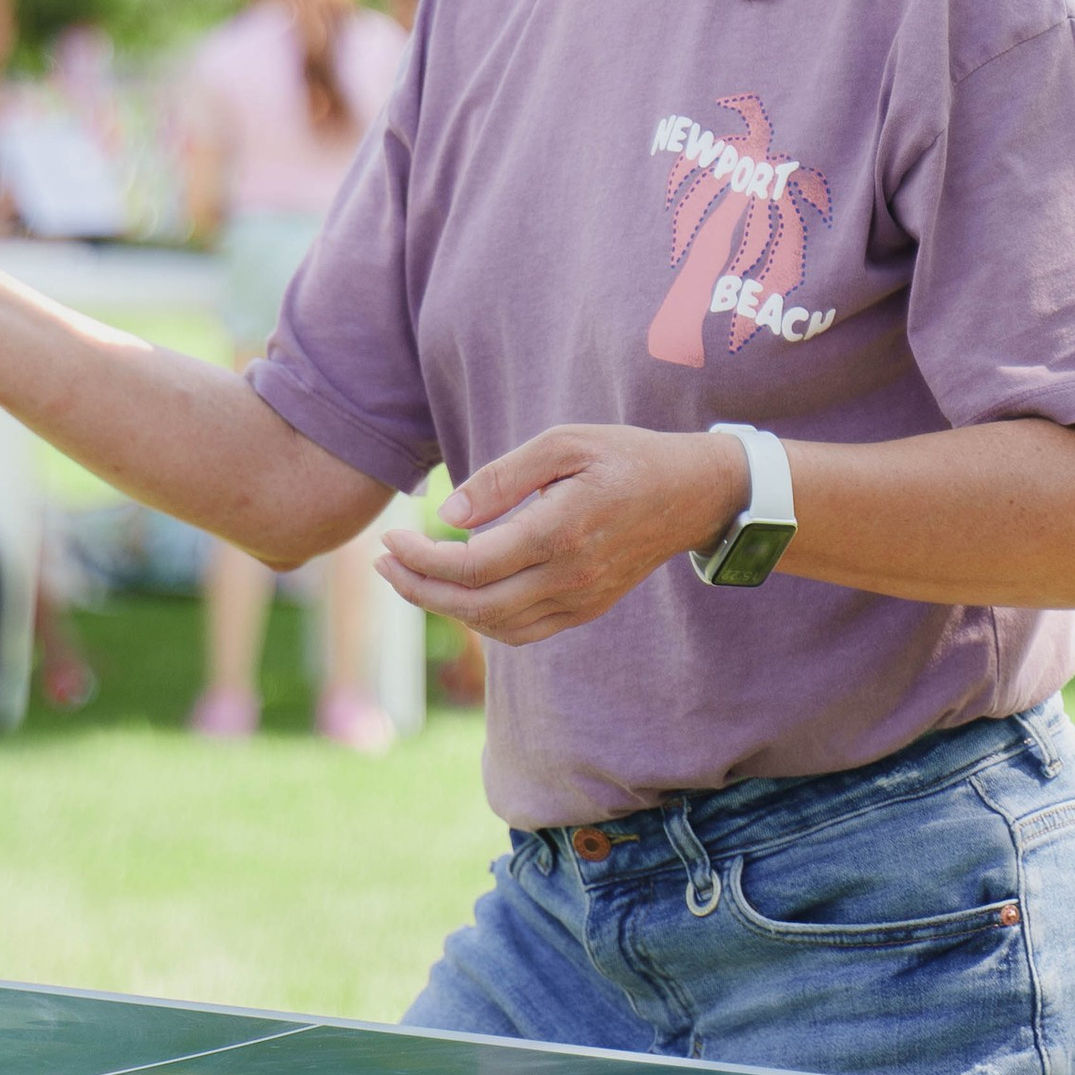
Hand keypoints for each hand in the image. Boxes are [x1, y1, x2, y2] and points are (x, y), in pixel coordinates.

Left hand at [377, 426, 741, 646]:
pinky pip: (522, 631)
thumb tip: (450, 513)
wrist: (691, 494)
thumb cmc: (623, 456)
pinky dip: (481, 620)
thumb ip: (504, 476)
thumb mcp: (564, 443)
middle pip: (476, 606)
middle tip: (383, 564)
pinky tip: (458, 593)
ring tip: (408, 578)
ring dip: (444, 608)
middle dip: (419, 589)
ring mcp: (580, 601)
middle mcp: (570, 578)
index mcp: (560, 532)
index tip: (392, 538)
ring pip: (496, 626)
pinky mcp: (586, 610)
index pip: (472, 565)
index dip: (421, 559)